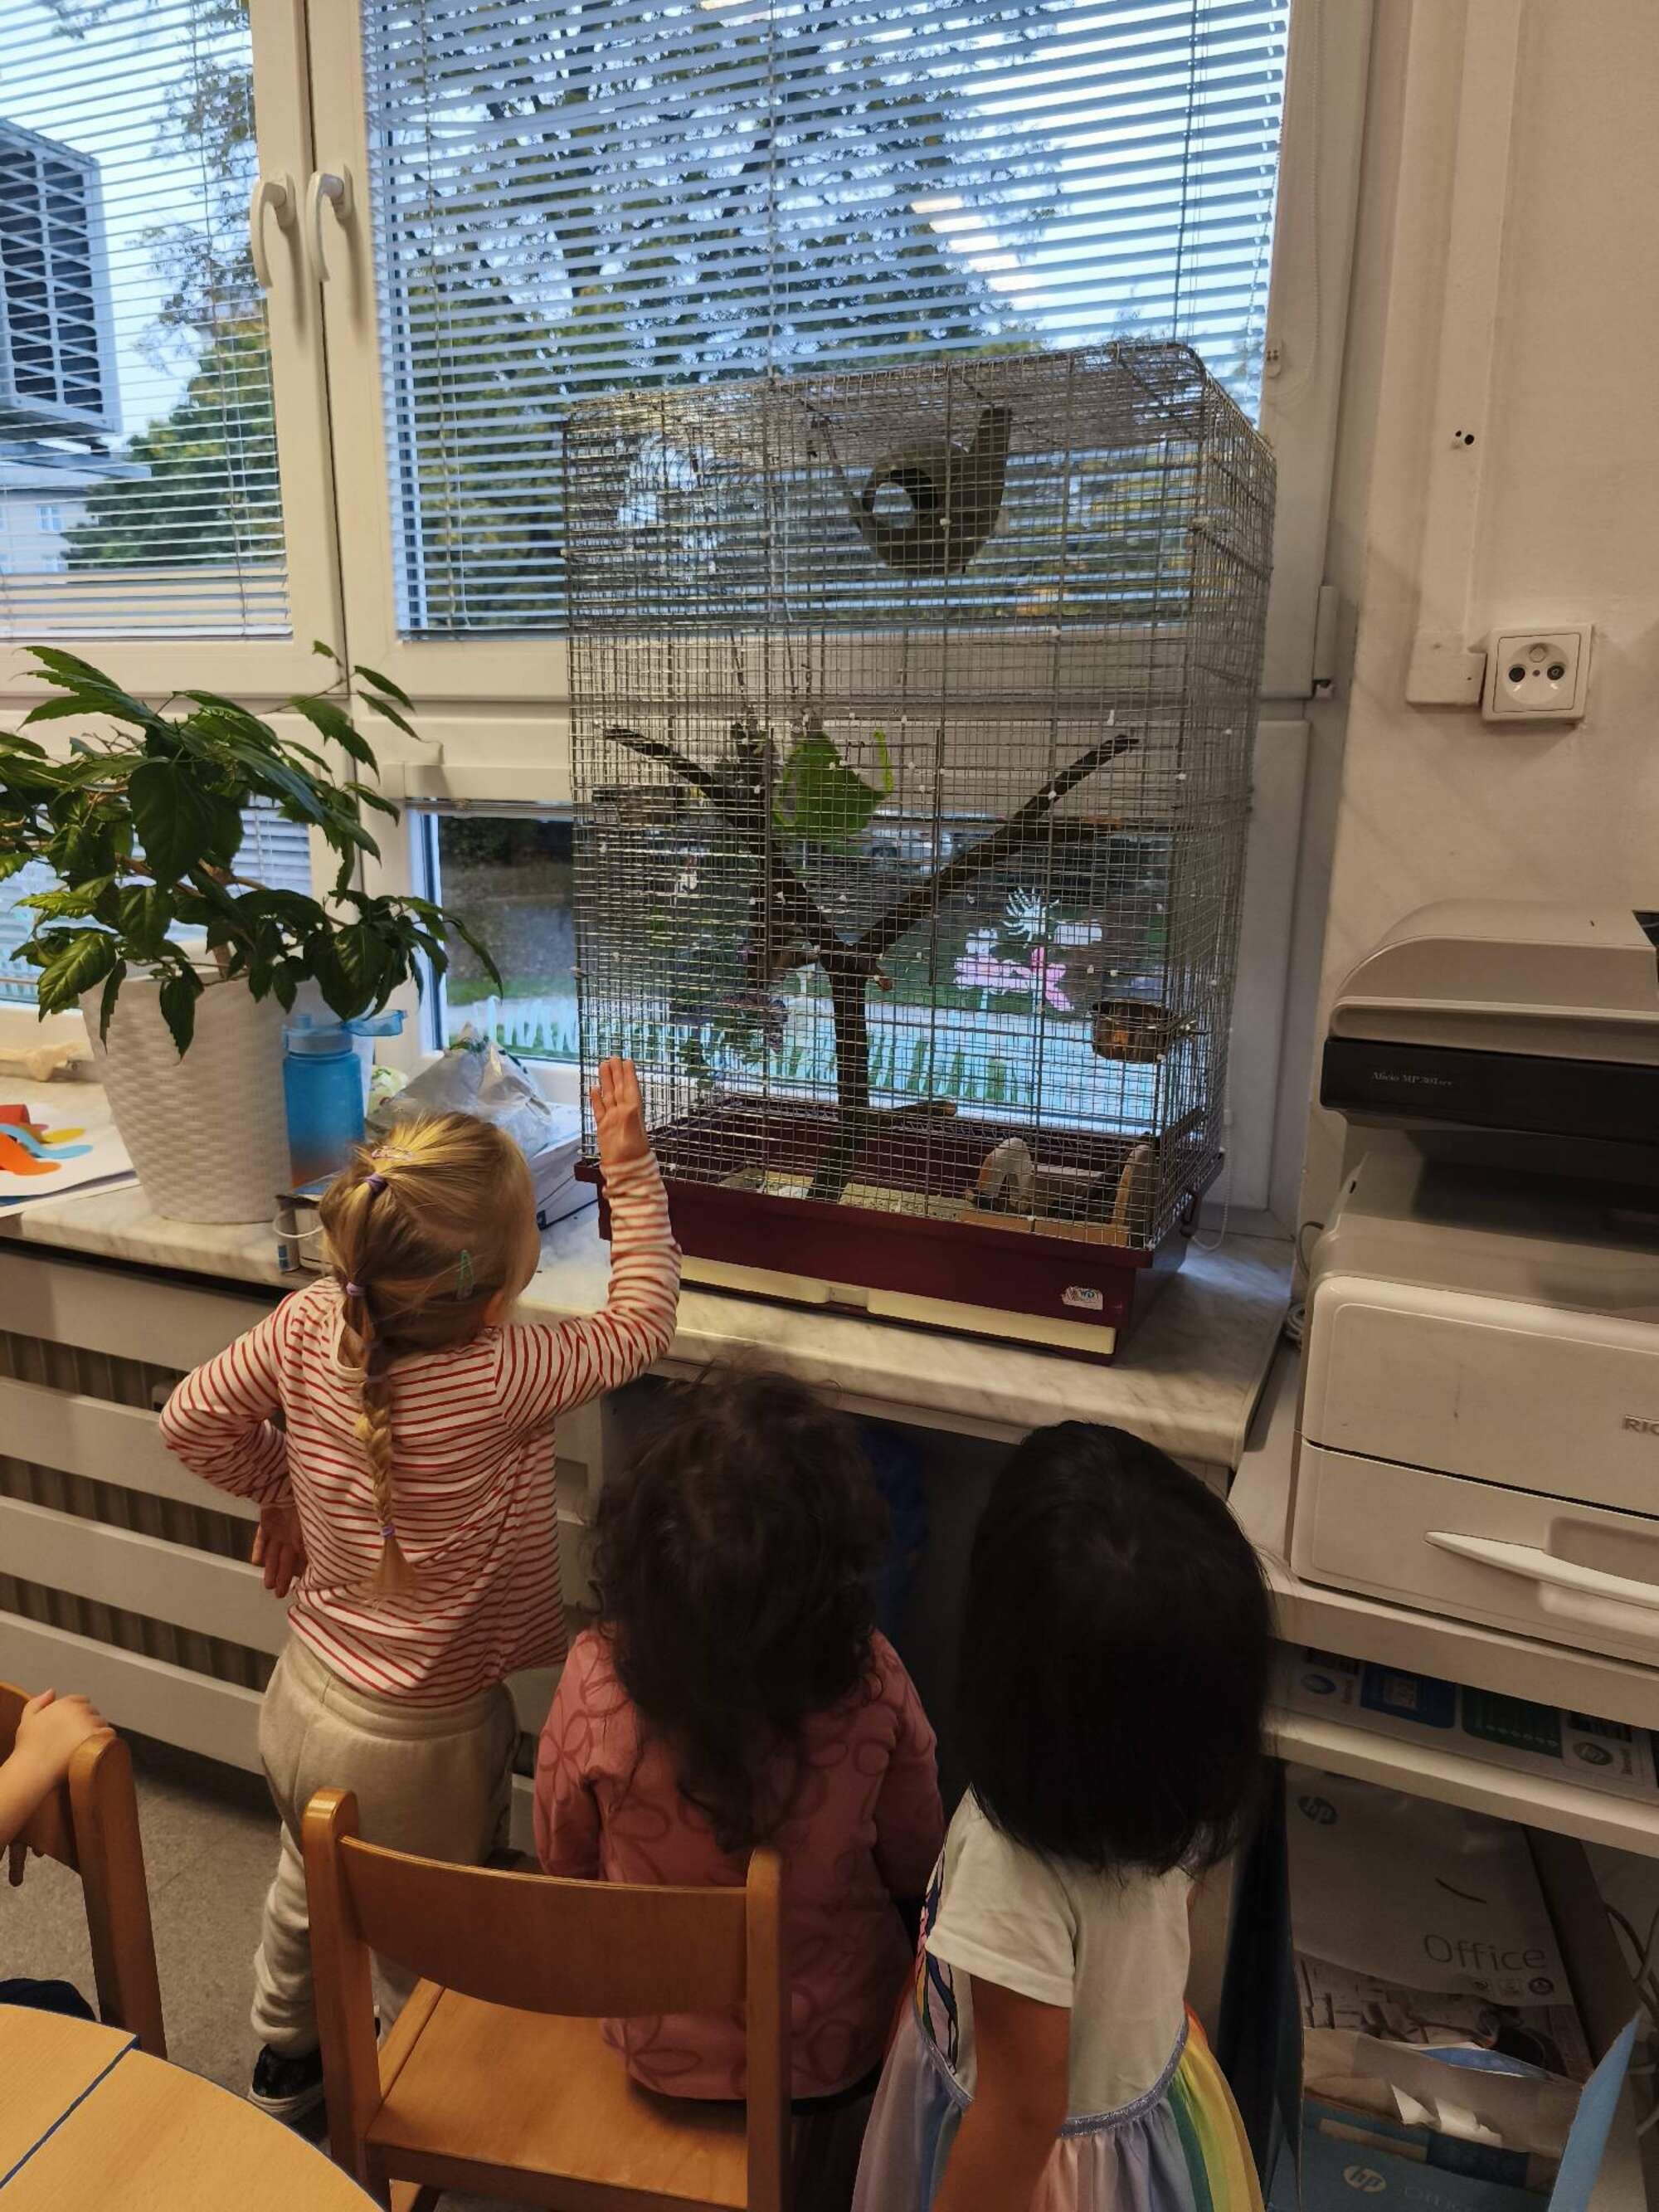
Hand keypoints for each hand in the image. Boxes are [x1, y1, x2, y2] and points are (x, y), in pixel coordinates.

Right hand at [12, 1689, 107, 1793]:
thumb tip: (52, 1691)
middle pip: (93, 1711)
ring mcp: (88, 1723)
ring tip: (88, 1744)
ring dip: (98, 1730)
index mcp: (64, 1703)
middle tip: (81, 1737)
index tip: (74, 1726)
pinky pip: (108, 1734)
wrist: (33, 1770)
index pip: (82, 1701)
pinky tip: (98, 1748)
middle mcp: (78, 1710)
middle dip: (89, 1721)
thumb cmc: (28, 1749)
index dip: (79, 1712)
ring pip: (102, 1722)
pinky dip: (106, 1739)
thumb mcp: (27, 1721)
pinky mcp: (95, 1738)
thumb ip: (37, 1703)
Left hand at [253, 1502, 305, 1598]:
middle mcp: (293, 1533)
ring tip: (268, 1585)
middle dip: (283, 1576)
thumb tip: (304, 1557)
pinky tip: (255, 1562)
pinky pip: (262, 1538)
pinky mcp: (268, 1521)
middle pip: (286, 1559)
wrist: (284, 1482)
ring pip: (273, 1552)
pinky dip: (259, 1549)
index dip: (298, 1573)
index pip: (301, 1558)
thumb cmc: (300, 1500)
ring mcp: (279, 1528)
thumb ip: (303, 1539)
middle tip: (279, 1594)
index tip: (298, 1589)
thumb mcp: (306, 1521)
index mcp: (304, 1535)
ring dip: (270, 1568)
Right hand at [590, 1056, 649, 1175]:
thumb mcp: (632, 1134)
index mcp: (631, 1113)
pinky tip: (594, 1089)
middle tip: (613, 1057)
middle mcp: (622, 1114)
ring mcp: (612, 1120)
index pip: (630, 1089)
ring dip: (606, 1081)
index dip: (629, 1075)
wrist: (626, 1171)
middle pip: (618, 1089)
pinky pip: (600, 1110)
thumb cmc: (632, 1155)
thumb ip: (630, 1119)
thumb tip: (629, 1105)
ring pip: (608, 1096)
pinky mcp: (603, 1128)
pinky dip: (597, 1099)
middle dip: (616, 1073)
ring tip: (603, 1066)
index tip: (627, 1061)